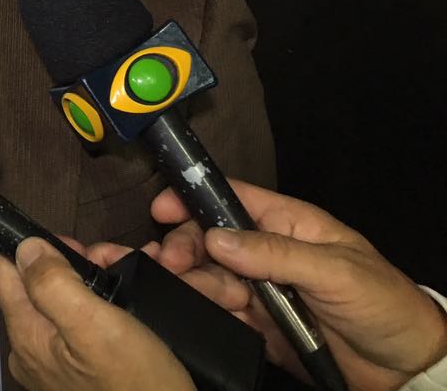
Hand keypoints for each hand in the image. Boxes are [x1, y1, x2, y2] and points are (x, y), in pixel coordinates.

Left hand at [0, 238, 196, 390]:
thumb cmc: (138, 383)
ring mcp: (53, 363)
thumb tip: (26, 245)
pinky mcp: (77, 372)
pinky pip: (78, 326)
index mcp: (26, 333)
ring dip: (93, 285)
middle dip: (74, 265)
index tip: (73, 248)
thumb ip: (53, 283)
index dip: (34, 246)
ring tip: (128, 286)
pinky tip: (127, 312)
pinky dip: (100, 311)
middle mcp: (30, 349)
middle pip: (36, 282)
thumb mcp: (96, 325)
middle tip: (114, 266)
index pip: (2, 268)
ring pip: (62, 301)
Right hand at [151, 180, 446, 390]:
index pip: (231, 199)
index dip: (194, 198)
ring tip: (174, 281)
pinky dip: (200, 306)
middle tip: (169, 261)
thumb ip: (275, 253)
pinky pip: (219, 310)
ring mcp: (261, 288)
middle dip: (185, 245)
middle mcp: (267, 252)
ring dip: (188, 277)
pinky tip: (188, 304)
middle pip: (210, 238)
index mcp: (288, 224)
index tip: (161, 209)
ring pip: (209, 275)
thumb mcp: (335, 271)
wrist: (404, 368)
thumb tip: (217, 238)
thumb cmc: (382, 303)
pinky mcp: (258, 324)